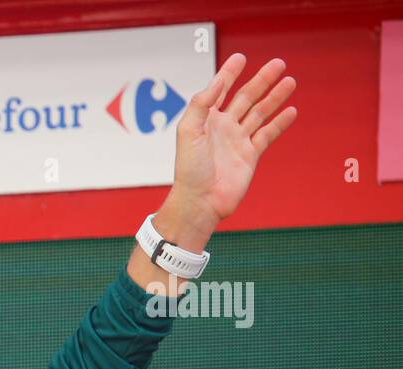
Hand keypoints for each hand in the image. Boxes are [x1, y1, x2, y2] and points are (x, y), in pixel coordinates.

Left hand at [168, 53, 296, 226]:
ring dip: (275, 97)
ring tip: (290, 80)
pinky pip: (268, 134)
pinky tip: (291, 110)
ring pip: (260, 113)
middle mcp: (223, 128)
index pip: (219, 91)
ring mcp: (238, 141)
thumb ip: (202, 103)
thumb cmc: (189, 169)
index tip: (240, 57)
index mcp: (205, 120)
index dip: (229, 74)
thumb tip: (218, 80)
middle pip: (246, 98)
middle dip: (261, 80)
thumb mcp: (188, 131)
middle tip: (278, 63)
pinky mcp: (250, 155)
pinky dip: (280, 122)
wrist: (201, 200)